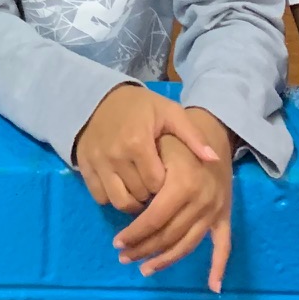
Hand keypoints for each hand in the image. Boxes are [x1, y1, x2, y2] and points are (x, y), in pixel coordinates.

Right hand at [73, 84, 221, 213]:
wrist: (99, 97)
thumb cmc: (140, 107)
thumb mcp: (170, 113)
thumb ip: (192, 136)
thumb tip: (214, 159)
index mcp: (137, 142)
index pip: (157, 184)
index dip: (166, 185)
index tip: (168, 178)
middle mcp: (115, 155)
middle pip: (139, 196)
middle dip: (151, 197)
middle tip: (156, 188)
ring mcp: (98, 162)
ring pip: (119, 201)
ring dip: (133, 202)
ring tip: (140, 191)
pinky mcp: (85, 167)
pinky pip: (100, 197)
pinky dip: (112, 198)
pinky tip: (122, 187)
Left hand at [114, 110, 235, 286]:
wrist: (212, 133)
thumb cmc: (177, 139)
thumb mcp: (158, 146)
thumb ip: (146, 173)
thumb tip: (133, 203)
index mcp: (183, 185)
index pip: (154, 219)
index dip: (134, 234)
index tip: (117, 242)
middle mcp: (202, 201)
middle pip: (169, 235)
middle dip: (144, 249)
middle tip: (123, 257)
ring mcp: (215, 211)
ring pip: (188, 244)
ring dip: (166, 260)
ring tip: (145, 269)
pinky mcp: (224, 216)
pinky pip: (224, 245)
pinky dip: (219, 266)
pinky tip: (213, 286)